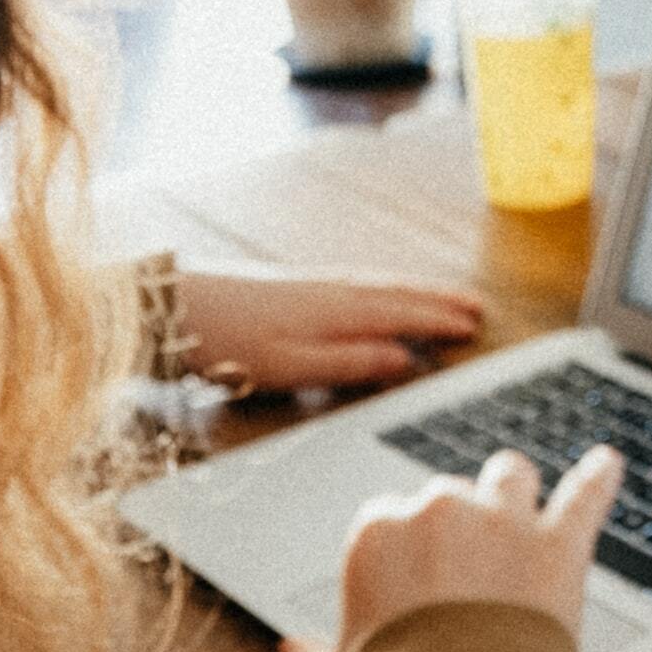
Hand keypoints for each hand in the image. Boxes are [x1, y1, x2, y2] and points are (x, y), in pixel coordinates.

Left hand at [177, 268, 485, 396]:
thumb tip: (405, 358)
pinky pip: (359, 286)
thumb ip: (351, 363)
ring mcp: (312, 286)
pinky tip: (380, 298)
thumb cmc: (228, 342)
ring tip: (443, 299)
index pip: (404, 313)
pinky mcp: (293, 289)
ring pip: (379, 287)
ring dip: (415, 293)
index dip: (440, 320)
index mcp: (338, 310)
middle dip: (439, 300)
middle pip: (397, 293)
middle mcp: (331, 291)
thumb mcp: (293, 366)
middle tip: (477, 307)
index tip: (475, 326)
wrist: (173, 308)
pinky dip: (385, 291)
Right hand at [279, 445, 619, 651]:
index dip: (407, 550)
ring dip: (513, 493)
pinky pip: (585, 496)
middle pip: (451, 496)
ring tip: (521, 509)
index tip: (415, 581)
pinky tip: (607, 465)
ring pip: (510, 477)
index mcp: (377, 535)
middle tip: (467, 574)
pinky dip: (599, 479)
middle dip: (459, 527)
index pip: (391, 516)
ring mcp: (503, 523)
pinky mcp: (559, 546)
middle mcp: (438, 512)